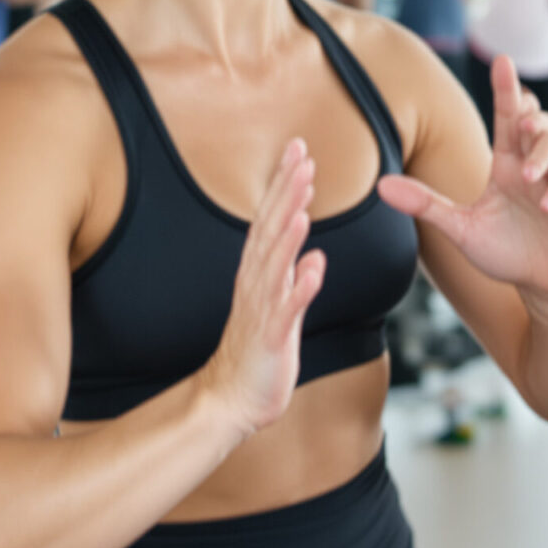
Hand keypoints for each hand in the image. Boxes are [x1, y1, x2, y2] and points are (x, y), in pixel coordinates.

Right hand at [199, 139, 327, 435]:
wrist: (233, 397)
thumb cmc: (259, 351)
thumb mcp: (281, 308)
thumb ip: (295, 278)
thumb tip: (314, 254)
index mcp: (259, 273)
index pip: (271, 219)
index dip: (284, 185)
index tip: (298, 150)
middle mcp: (256, 284)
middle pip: (270, 230)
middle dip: (286, 194)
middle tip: (302, 158)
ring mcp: (262, 309)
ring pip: (275, 264)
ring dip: (289, 233)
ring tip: (305, 203)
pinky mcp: (271, 336)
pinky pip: (287, 310)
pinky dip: (300, 288)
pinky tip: (315, 268)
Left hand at [377, 56, 547, 302]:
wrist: (538, 286)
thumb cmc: (501, 251)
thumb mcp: (461, 228)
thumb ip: (425, 204)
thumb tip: (379, 186)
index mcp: (508, 166)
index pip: (508, 118)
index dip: (506, 90)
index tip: (502, 61)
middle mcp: (538, 171)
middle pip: (547, 134)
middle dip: (541, 143)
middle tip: (528, 173)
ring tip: (546, 208)